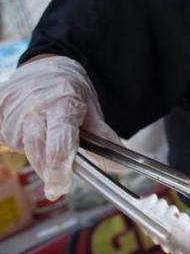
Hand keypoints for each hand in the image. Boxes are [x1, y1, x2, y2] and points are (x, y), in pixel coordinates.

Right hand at [0, 56, 118, 198]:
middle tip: (58, 184)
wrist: (43, 66)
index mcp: (60, 105)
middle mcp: (32, 109)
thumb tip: (115, 166)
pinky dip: (21, 142)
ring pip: (22, 146)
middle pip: (36, 150)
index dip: (60, 168)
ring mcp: (11, 112)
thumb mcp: (91, 107)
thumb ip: (101, 137)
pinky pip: (8, 140)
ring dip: (35, 153)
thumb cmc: (69, 89)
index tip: (62, 187)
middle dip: (48, 170)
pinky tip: (29, 131)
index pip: (59, 142)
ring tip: (46, 137)